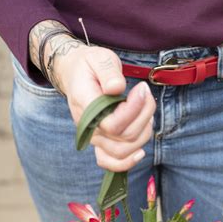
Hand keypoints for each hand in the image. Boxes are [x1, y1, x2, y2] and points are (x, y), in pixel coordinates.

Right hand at [43, 31, 155, 172]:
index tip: (142, 88)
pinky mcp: (102, 144)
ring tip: (144, 108)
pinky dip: (128, 163)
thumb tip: (116, 88)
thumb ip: (108, 71)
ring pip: (125, 150)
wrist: (76, 75)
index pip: (113, 124)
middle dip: (144, 115)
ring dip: (144, 131)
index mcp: (85, 105)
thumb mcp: (99, 58)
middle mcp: (89, 127)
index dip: (134, 110)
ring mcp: (95, 138)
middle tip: (145, 92)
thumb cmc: (90, 66)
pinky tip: (140, 152)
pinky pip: (112, 163)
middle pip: (124, 138)